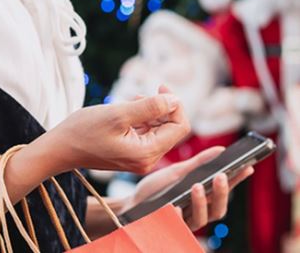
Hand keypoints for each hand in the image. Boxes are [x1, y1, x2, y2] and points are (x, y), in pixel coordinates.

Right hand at [40, 86, 190, 174]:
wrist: (60, 148)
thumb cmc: (84, 131)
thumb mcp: (118, 114)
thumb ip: (150, 107)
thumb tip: (174, 99)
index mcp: (147, 153)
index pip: (179, 127)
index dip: (175, 104)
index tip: (160, 86)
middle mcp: (146, 160)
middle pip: (171, 129)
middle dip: (161, 108)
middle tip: (141, 93)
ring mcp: (138, 159)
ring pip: (158, 130)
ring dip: (150, 112)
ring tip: (130, 101)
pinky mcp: (130, 155)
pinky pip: (146, 134)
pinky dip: (141, 120)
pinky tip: (126, 111)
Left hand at [120, 147, 253, 229]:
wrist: (132, 204)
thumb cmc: (156, 189)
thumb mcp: (176, 173)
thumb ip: (198, 164)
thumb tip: (221, 150)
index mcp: (202, 198)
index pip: (224, 190)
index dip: (237, 180)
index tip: (247, 167)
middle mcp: (198, 212)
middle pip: (218, 209)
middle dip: (221, 193)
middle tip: (221, 175)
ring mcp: (185, 222)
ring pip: (201, 219)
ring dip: (201, 203)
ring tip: (196, 186)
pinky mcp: (171, 230)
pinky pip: (177, 226)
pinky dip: (176, 215)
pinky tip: (173, 205)